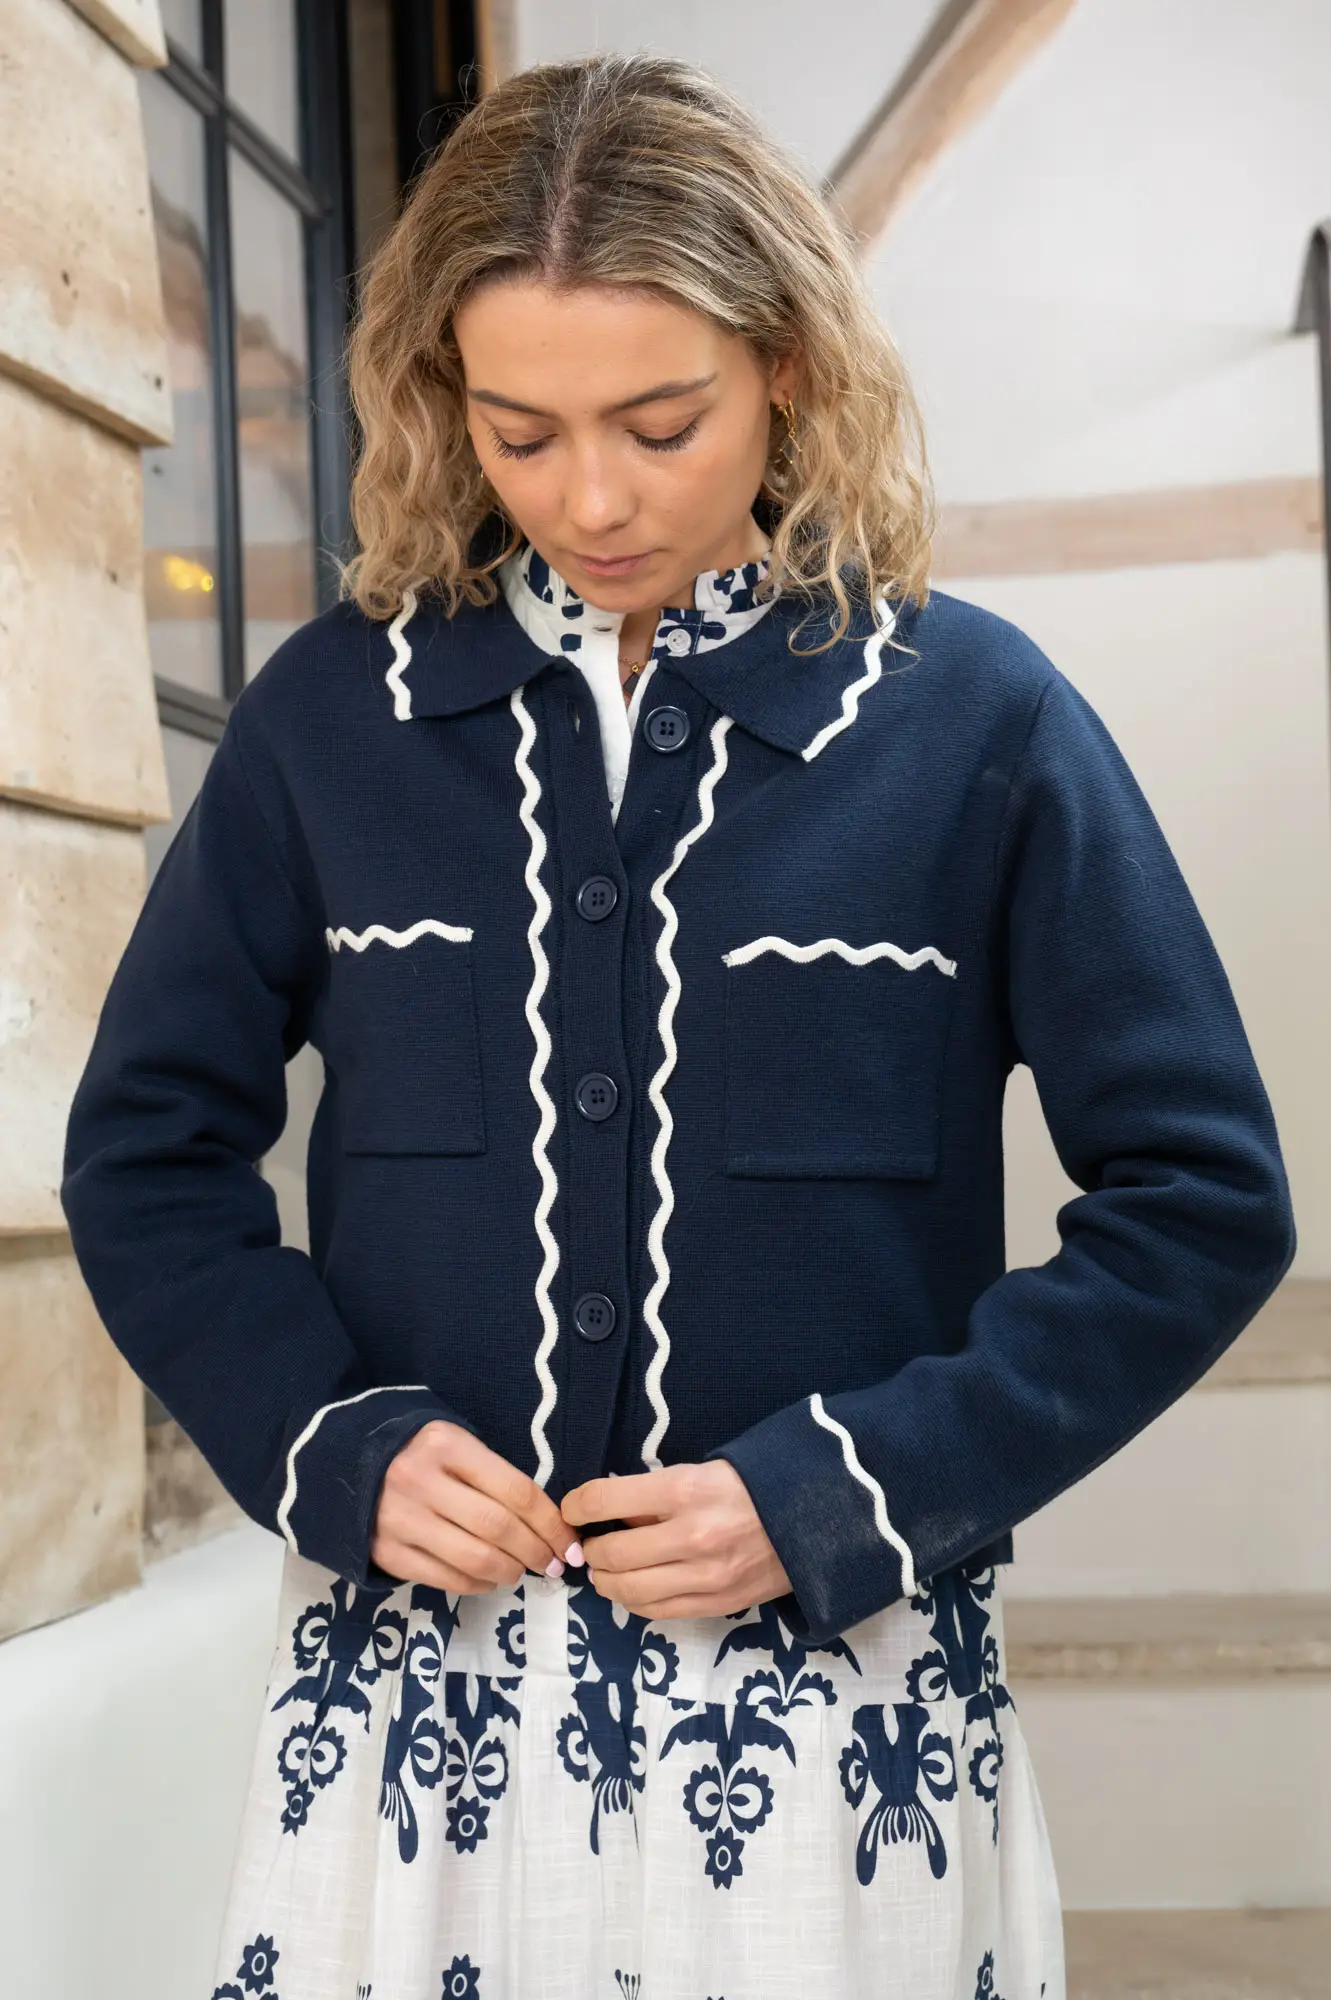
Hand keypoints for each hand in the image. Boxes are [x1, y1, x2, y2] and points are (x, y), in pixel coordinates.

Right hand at [371, 1421, 584, 1592]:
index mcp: (446, 1445)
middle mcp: (421, 1480)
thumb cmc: (417, 1453)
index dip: (551, 1523)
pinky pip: (445, 1578)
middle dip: (536, 1551)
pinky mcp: (386, 1552)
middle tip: (551, 1563)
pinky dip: (476, 1585)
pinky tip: (488, 1579)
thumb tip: (546, 1523)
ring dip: (509, 1571)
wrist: (344, 1463)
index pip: (515, 1490)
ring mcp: (400, 1519)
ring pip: (474, 1559)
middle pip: (498, 1528)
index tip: (568, 1543)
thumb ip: (492, 1474)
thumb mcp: (453, 1444)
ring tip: (519, 1571)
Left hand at [560, 1460, 791, 1619]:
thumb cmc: (750, 1486)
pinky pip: (656, 1611)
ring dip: (605, 1581)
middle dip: (589, 1549)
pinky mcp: (715, 1604)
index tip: (573, 1508)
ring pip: (628, 1590)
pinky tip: (632, 1587)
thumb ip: (653, 1494)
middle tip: (589, 1543)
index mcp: (685, 1490)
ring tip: (604, 1570)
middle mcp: (691, 1536)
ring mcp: (704, 1576)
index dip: (577, 1505)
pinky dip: (633, 1600)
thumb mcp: (700, 1471)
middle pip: (611, 1553)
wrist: (812, 1520)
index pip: (605, 1500)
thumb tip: (604, 1510)